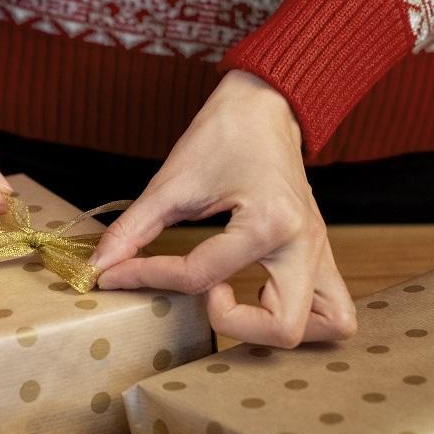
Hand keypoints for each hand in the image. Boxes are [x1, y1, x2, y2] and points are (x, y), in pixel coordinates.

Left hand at [89, 70, 356, 347]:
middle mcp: (304, 244)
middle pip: (284, 328)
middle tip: (208, 294)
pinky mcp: (320, 253)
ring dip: (278, 329)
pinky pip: (334, 309)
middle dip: (235, 326)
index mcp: (269, 222)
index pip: (201, 277)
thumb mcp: (172, 182)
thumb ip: (133, 229)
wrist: (266, 105)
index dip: (148, 277)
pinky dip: (301, 318)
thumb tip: (100, 267)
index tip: (118, 273)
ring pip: (331, 325)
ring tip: (237, 299)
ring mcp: (320, 251)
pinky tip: (257, 297)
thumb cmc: (224, 134)